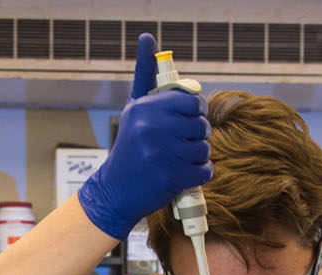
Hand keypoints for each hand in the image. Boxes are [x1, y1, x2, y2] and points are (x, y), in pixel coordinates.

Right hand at [76, 33, 211, 238]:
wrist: (115, 190)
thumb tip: (147, 37)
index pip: (192, 101)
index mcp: (146, 108)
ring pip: (205, 148)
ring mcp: (162, 153)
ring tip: (176, 160)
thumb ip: (146, 74)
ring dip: (196, 157)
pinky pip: (205, 170)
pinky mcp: (172, 177)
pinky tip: (181, 174)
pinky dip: (198, 175)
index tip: (185, 119)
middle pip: (201, 125)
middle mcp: (152, 127)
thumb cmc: (130, 146)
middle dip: (196, 136)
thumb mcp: (134, 108)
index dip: (194, 112)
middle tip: (178, 144)